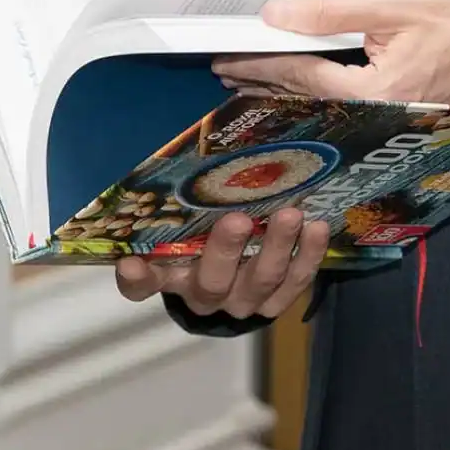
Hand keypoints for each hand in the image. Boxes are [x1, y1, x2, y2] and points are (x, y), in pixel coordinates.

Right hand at [115, 208, 329, 319]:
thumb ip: (177, 194)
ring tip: (290, 215)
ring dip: (277, 248)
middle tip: (238, 220)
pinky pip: (295, 283)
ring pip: (260, 281)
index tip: (131, 261)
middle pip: (211, 282)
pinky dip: (309, 256)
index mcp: (170, 273)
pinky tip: (317, 227)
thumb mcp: (185, 213)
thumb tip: (187, 148)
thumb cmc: (203, 228)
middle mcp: (203, 293)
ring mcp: (243, 300)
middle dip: (225, 251)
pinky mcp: (276, 301)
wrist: (238, 269)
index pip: (140, 284)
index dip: (137, 277)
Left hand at [214, 0, 449, 104]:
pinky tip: (295, 91)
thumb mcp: (388, 6)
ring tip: (247, 82)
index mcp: (371, 92)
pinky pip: (341, 109)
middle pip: (303, 100)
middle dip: (261, 82)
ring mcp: (385, 124)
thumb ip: (328, 13)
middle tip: (224, 71)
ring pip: (319, 108)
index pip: (299, 76)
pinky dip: (311, 97)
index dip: (258, 65)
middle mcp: (373, 118)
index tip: (227, 56)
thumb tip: (276, 16)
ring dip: (281, 93)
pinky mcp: (393, 119)